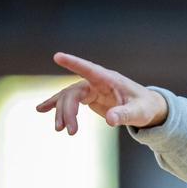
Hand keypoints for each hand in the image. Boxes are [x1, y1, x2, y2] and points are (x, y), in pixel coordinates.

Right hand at [35, 52, 168, 133]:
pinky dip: (56, 105)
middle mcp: (96, 82)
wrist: (146, 108)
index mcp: (109, 80)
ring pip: (68, 97)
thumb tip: (110, 120)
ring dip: (61, 112)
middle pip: (74, 92)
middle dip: (68, 110)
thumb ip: (125, 115)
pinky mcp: (88, 97)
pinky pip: (68, 100)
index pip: (89, 69)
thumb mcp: (139, 113)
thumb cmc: (145, 107)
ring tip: (59, 129)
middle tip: (68, 131)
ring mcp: (91, 89)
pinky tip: (41, 109)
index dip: (74, 63)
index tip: (57, 56)